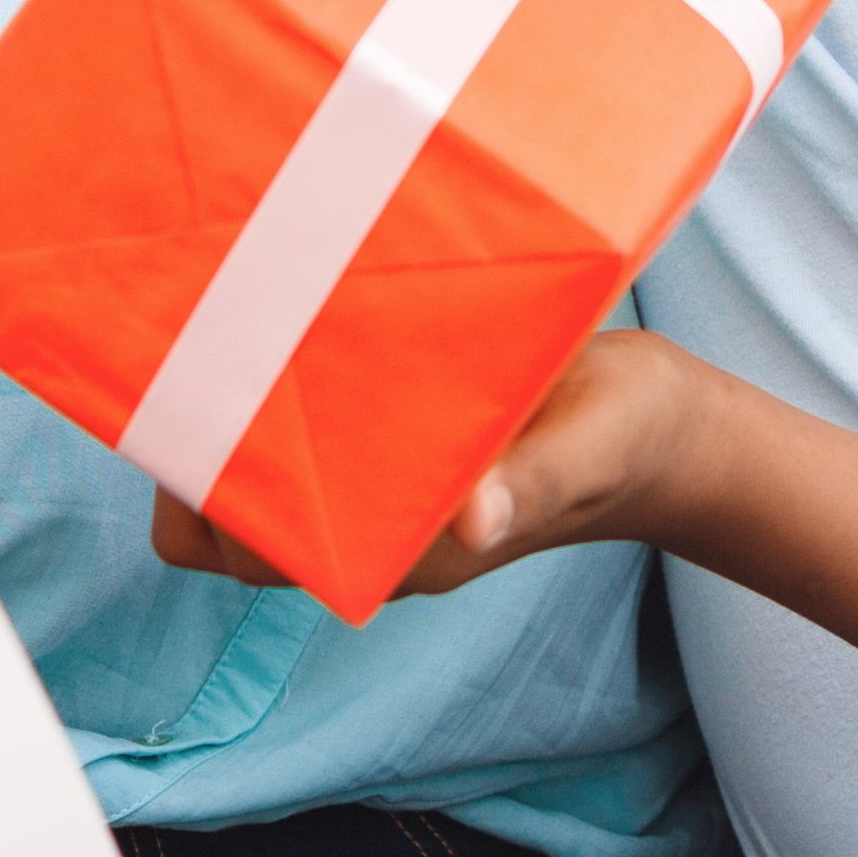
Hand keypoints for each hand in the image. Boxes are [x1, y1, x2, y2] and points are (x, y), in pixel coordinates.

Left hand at [149, 330, 710, 602]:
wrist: (660, 424)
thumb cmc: (625, 440)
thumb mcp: (586, 452)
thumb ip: (531, 484)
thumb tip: (472, 524)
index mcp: (402, 550)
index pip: (261, 553)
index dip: (210, 501)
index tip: (201, 415)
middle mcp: (371, 524)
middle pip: (232, 517)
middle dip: (196, 447)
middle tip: (197, 341)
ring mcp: (376, 481)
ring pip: (257, 469)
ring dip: (228, 410)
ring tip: (220, 315)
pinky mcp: (392, 429)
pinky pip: (306, 424)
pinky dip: (278, 378)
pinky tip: (275, 303)